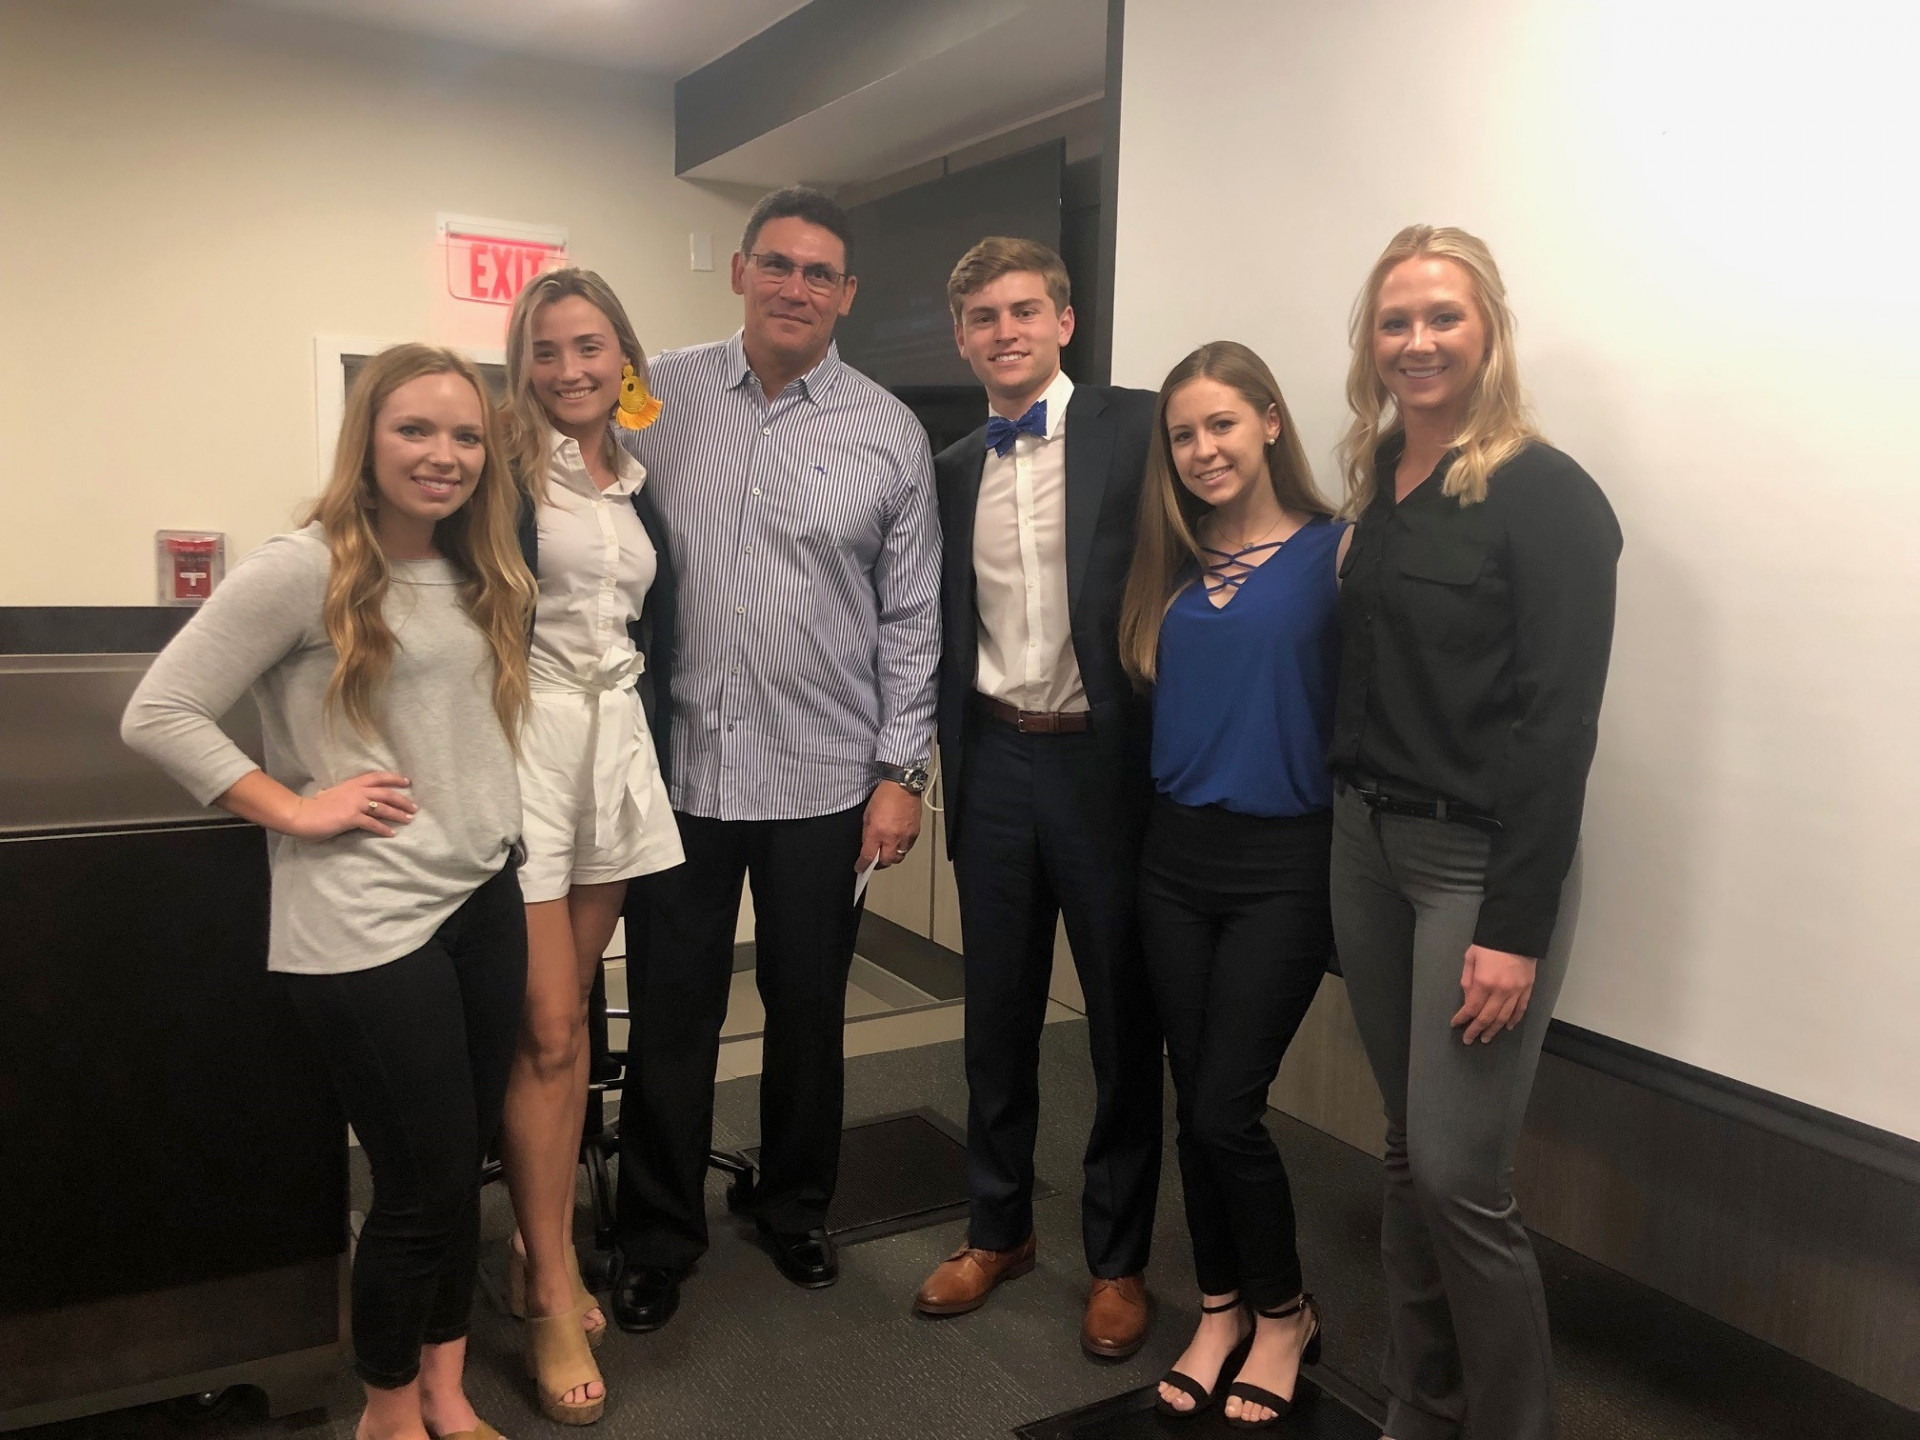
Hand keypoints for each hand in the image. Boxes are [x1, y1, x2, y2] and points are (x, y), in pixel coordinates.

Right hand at [288, 772, 416, 839]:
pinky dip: (383, 829)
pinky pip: (372, 823)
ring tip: (409, 820)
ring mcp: (354, 804)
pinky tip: (391, 834)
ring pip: (383, 807)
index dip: (394, 778)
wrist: (301, 814)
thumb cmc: (315, 806)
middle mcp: (356, 791)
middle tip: (414, 807)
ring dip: (398, 814)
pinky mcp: (351, 817)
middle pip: (386, 793)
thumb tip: (357, 799)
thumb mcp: (335, 794)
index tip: (407, 781)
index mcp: (352, 784)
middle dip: (402, 800)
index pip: (378, 777)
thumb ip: (348, 795)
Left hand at [858, 780, 921, 870]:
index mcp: (878, 831)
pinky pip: (907, 848)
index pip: (868, 856)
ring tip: (886, 852)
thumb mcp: (867, 815)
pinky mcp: (914, 833)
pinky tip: (897, 843)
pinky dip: (901, 849)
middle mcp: (892, 836)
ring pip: (898, 857)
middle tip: (874, 862)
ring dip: (891, 857)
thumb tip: (867, 846)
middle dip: (879, 864)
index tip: (860, 868)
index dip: (862, 865)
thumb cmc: (885, 795)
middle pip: (886, 861)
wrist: (902, 786)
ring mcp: (905, 836)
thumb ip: (867, 833)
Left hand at [1451, 944, 1536, 1043]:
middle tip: (1468, 1039)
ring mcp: (1516, 991)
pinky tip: (1506, 1027)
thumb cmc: (1489, 943)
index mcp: (1484, 982)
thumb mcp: (1470, 958)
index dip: (1462, 1019)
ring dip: (1494, 1030)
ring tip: (1486, 1038)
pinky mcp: (1527, 989)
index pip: (1471, 1008)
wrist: (1516, 932)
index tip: (1456, 1024)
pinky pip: (1520, 1009)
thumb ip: (1467, 980)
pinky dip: (1513, 1020)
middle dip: (1476, 1030)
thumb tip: (1467, 1000)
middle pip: (1487, 1017)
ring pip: (1504, 1017)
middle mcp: (1501, 991)